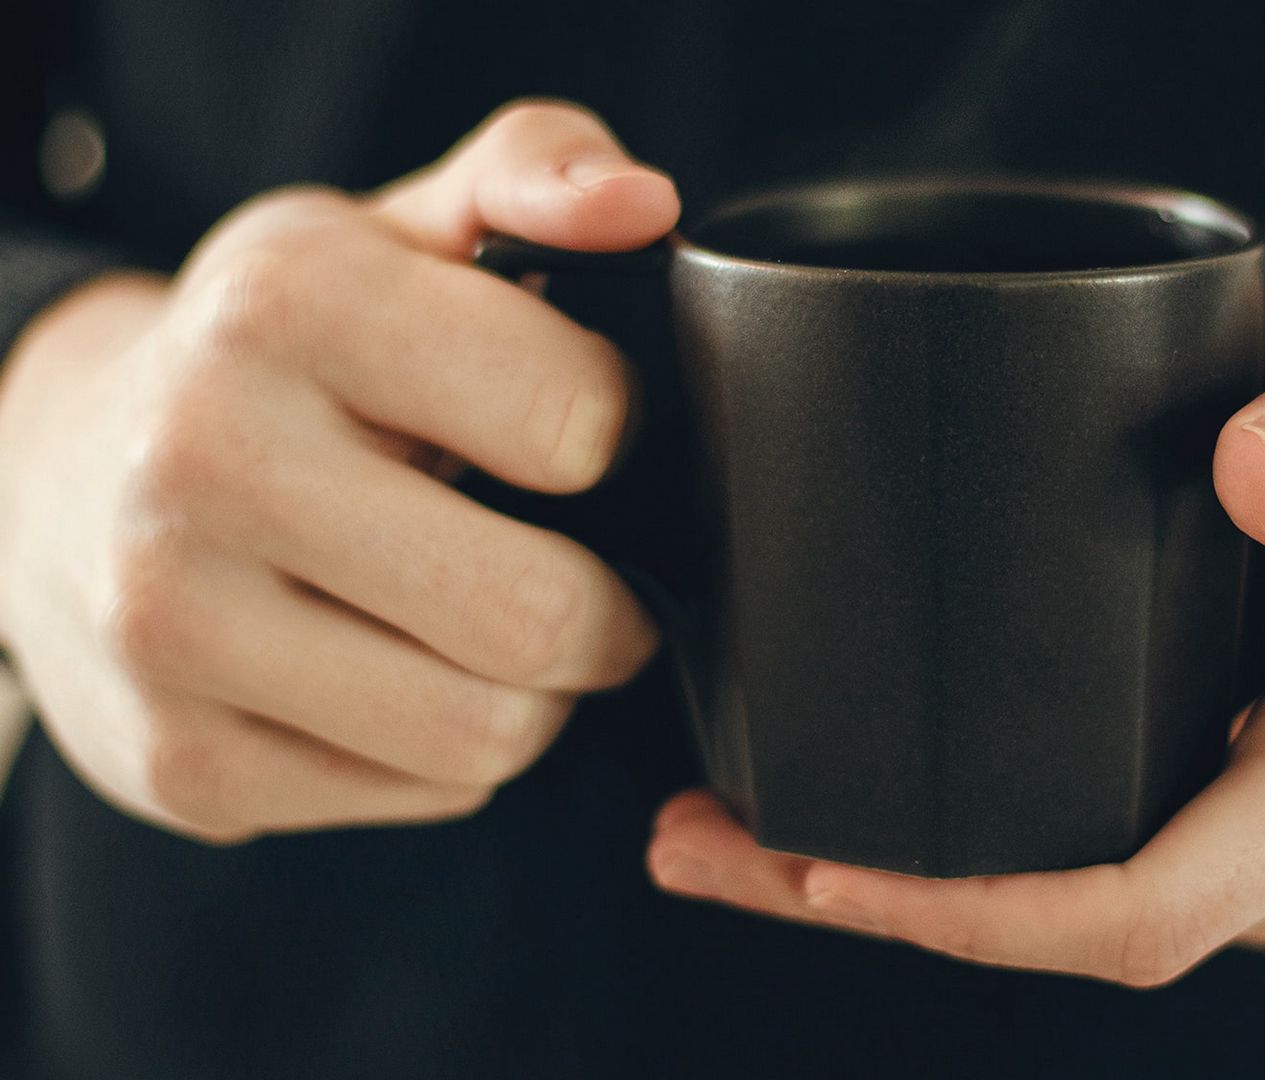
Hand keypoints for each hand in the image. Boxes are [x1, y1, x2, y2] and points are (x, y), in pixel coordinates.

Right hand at [0, 100, 675, 841]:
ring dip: (534, 692)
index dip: (615, 435)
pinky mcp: (183, 762)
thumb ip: (536, 174)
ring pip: (492, 732)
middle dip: (605, 609)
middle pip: (541, 614)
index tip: (580, 437)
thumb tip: (641, 206)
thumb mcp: (399, 230)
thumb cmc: (275, 351)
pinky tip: (398, 674)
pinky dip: (450, 749)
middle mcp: (208, 457)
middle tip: (583, 575)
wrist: (55, 473)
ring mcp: (176, 623)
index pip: (576, 414)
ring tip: (487, 625)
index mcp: (291, 303)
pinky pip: (429, 794)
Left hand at [645, 298, 1264, 984]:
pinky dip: (1019, 863)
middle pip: (1091, 932)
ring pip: (1112, 919)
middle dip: (893, 907)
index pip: (1144, 904)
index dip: (960, 913)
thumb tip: (1247, 470)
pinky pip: (1149, 879)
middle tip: (697, 836)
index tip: (802, 865)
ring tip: (759, 824)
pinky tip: (924, 804)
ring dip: (939, 893)